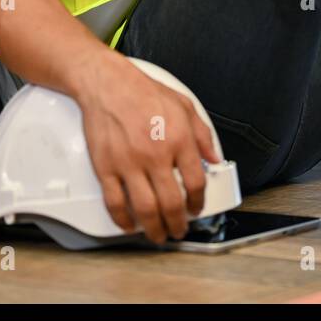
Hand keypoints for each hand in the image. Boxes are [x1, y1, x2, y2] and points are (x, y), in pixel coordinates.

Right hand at [75, 51, 220, 243]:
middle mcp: (156, 155)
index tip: (197, 208)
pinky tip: (129, 225)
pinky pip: (115, 202)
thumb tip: (214, 157)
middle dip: (178, 223)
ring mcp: (129, 164)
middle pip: (171, 203)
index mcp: (179, 140)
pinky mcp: (106, 168)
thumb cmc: (145, 93)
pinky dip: (123, 220)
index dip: (199, 202)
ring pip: (145, 209)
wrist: (109, 85)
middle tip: (179, 230)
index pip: (196, 183)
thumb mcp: (185, 106)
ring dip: (154, 228)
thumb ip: (203, 134)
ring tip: (158, 235)